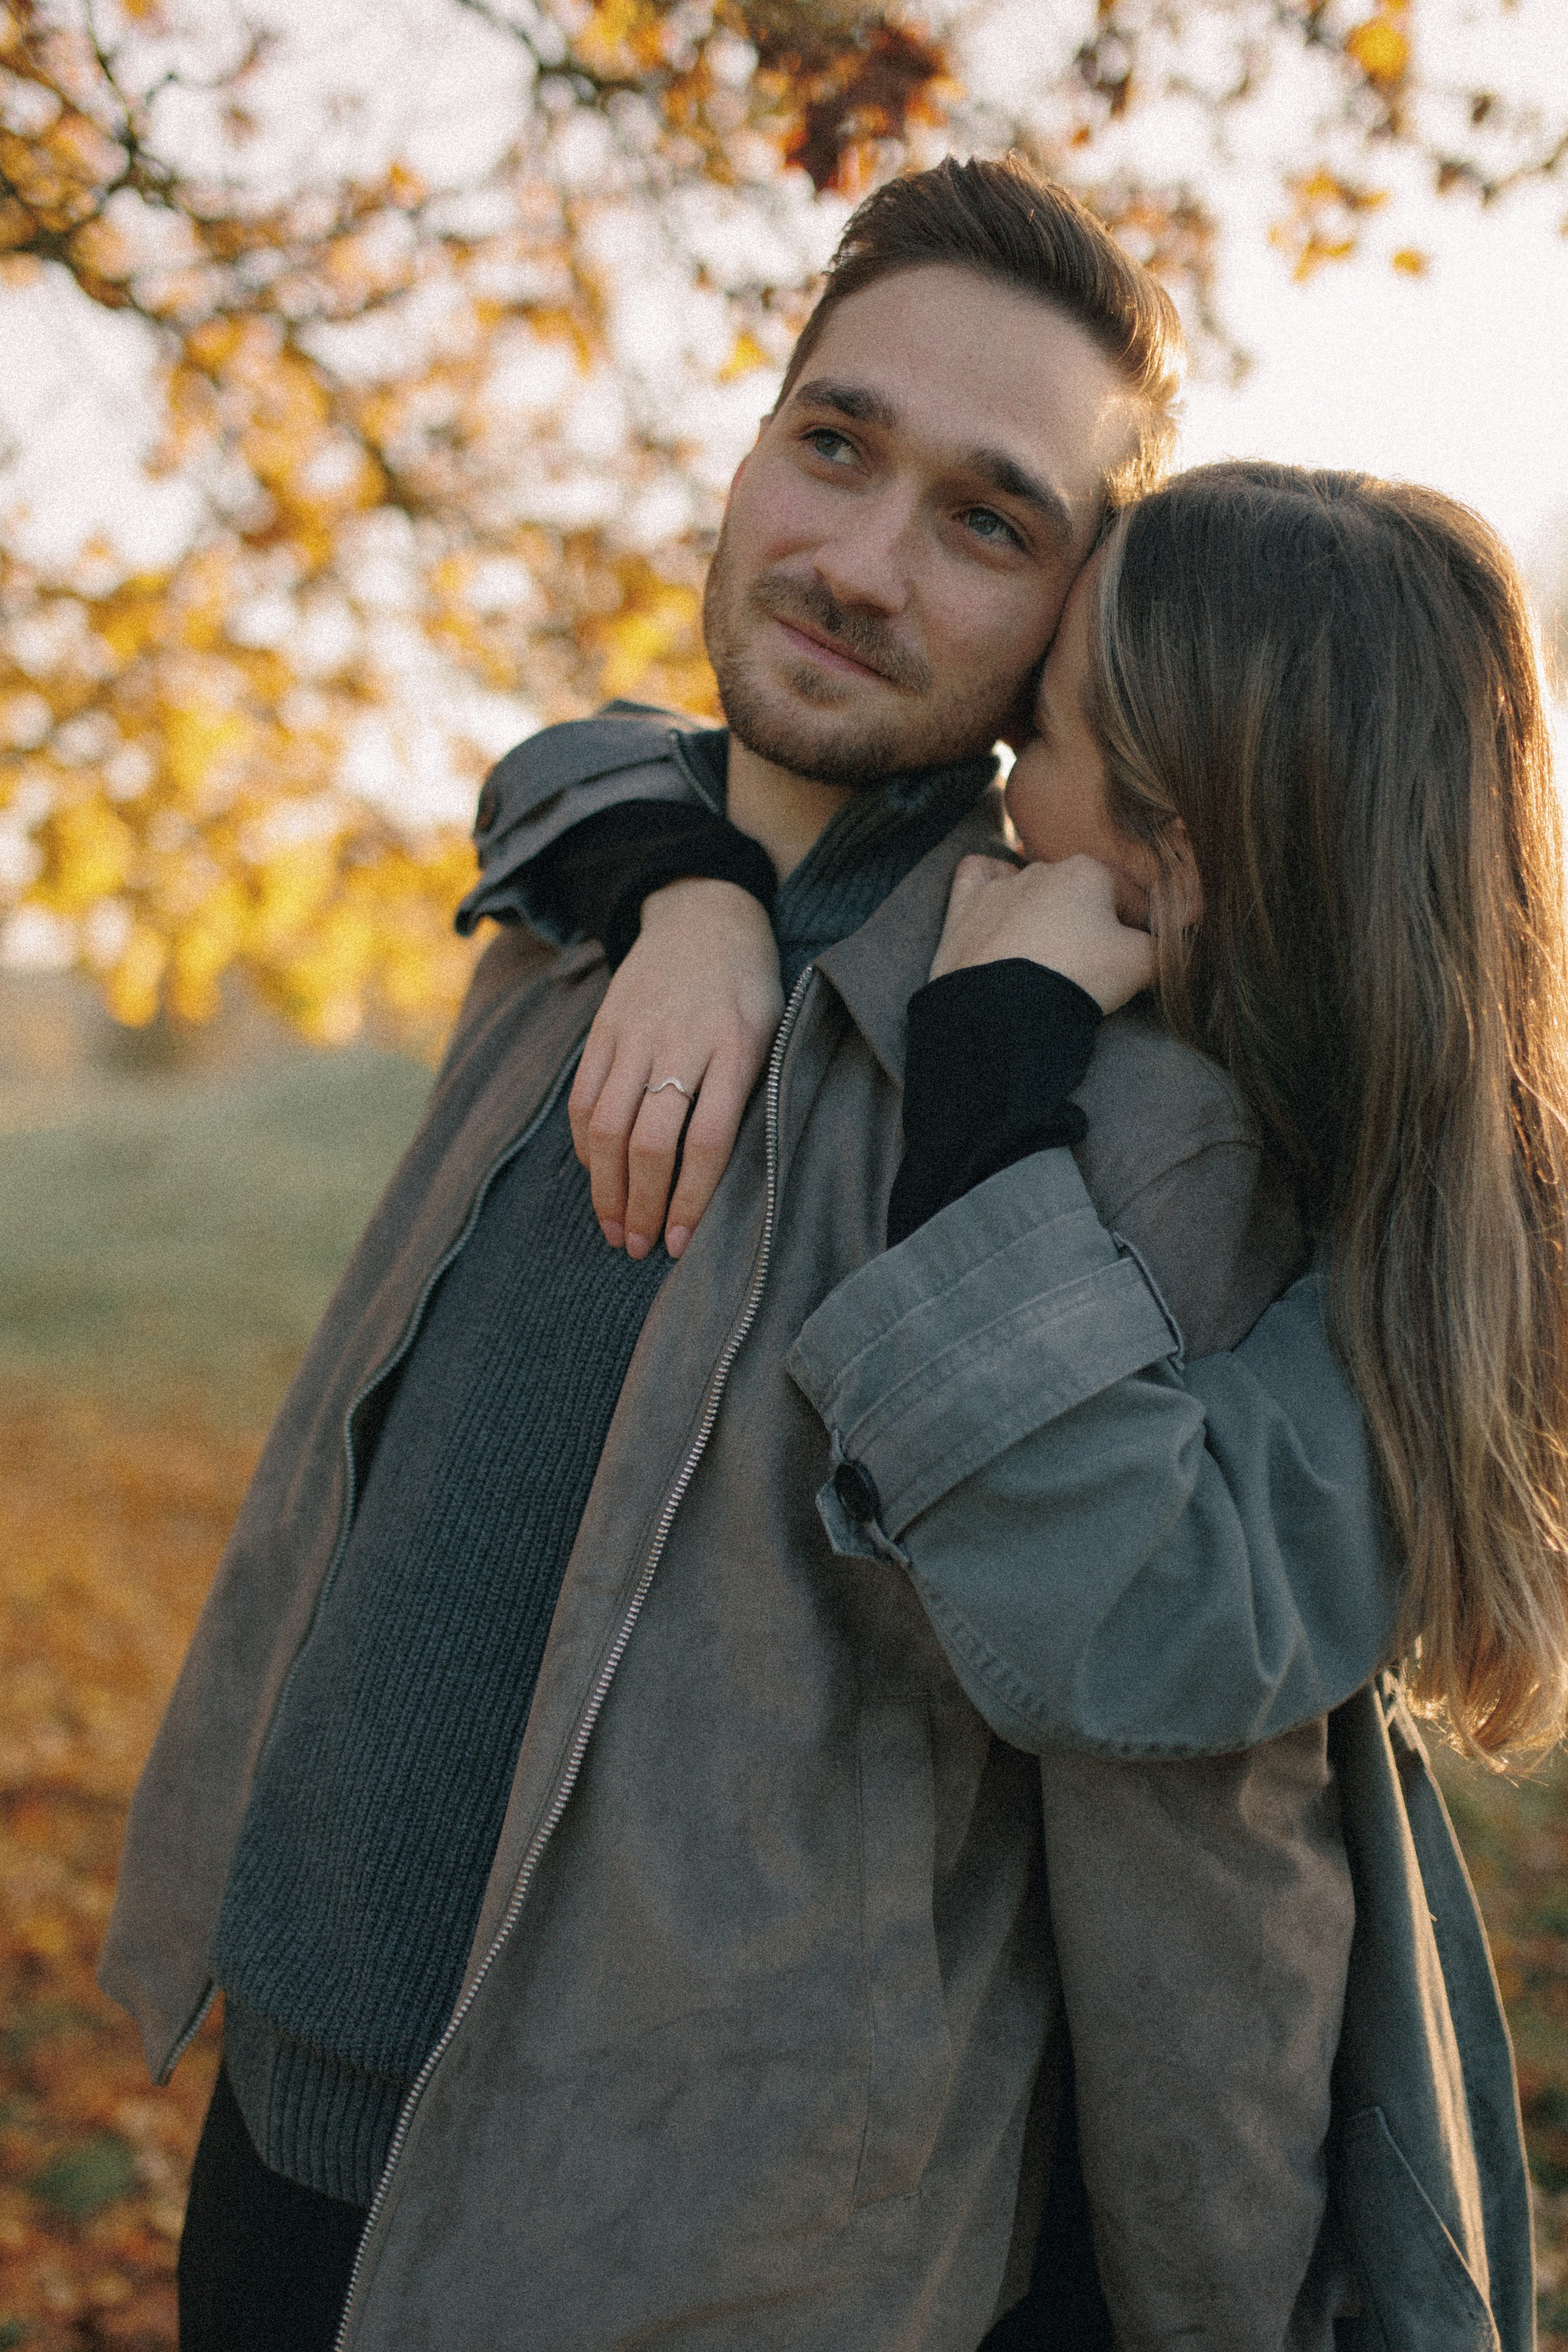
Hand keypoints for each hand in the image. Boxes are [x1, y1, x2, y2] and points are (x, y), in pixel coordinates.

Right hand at [568, 878, 782, 1259]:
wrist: (703, 917)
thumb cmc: (749, 991)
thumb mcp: (773, 1035)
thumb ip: (751, 1096)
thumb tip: (726, 1182)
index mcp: (739, 1047)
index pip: (709, 1141)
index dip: (692, 1198)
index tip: (681, 1244)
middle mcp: (683, 1042)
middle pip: (651, 1141)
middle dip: (642, 1206)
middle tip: (639, 1248)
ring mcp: (637, 1034)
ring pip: (607, 1126)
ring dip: (606, 1188)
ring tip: (613, 1228)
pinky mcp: (604, 1029)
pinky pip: (583, 1097)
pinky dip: (583, 1145)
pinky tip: (595, 1176)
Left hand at [929, 852, 1157, 1012]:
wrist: (1004, 1011)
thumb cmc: (1077, 978)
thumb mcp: (1142, 964)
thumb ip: (1162, 946)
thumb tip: (1166, 944)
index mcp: (1090, 871)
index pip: (1130, 899)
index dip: (1141, 931)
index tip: (1139, 960)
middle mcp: (1043, 868)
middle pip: (1081, 896)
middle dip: (1091, 924)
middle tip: (1091, 967)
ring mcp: (1000, 887)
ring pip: (1033, 888)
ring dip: (1045, 914)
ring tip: (1047, 957)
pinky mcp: (964, 908)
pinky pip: (977, 877)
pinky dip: (989, 886)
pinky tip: (997, 906)